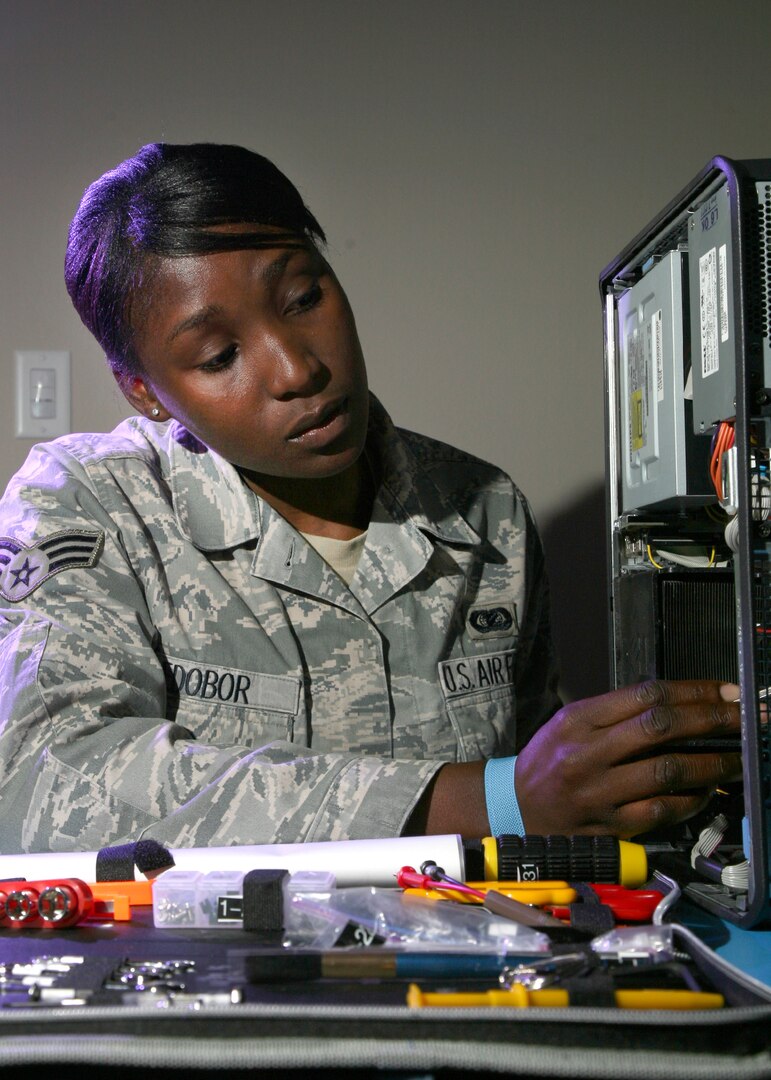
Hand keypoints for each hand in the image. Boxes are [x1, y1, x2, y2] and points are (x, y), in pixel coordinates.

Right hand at [514, 680, 741, 836]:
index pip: (646, 695)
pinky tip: (708, 790)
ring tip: (740, 756)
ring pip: (669, 771)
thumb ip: (617, 711)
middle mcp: (588, 753)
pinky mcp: (611, 826)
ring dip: (713, 763)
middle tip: (746, 716)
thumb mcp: (571, 722)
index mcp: (579, 719)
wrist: (515, 809)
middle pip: (661, 727)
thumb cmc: (550, 760)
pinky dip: (692, 799)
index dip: (693, 690)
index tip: (726, 690)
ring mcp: (600, 792)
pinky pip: (663, 810)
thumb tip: (679, 701)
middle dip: (713, 719)